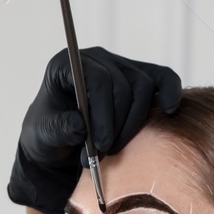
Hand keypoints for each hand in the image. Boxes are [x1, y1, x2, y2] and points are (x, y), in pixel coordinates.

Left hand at [7, 46, 181, 213]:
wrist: (57, 143)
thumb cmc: (47, 135)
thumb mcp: (43, 136)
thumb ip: (59, 129)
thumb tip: (80, 127)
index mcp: (68, 65)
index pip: (99, 79)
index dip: (103, 114)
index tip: (100, 145)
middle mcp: (96, 59)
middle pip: (125, 84)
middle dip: (118, 124)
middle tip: (103, 153)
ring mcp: (118, 67)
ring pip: (144, 86)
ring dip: (133, 123)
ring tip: (113, 150)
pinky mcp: (137, 79)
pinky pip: (161, 78)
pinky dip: (169, 91)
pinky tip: (170, 109)